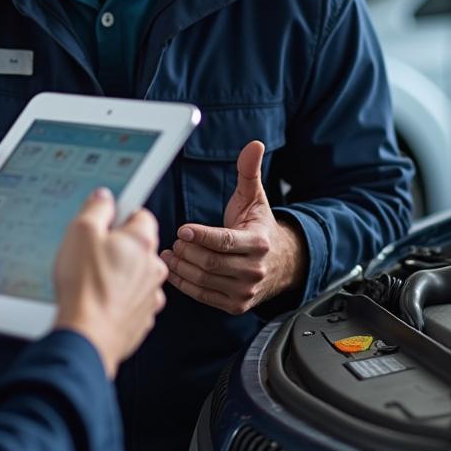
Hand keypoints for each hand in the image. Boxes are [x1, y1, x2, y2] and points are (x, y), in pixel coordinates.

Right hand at [53, 189, 167, 378]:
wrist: (87, 337)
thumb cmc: (84, 285)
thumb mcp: (80, 232)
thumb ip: (96, 208)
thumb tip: (104, 198)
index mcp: (142, 241)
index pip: (141, 214)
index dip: (120, 216)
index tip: (106, 222)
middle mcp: (153, 267)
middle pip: (139, 246)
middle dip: (118, 247)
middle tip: (91, 254)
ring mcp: (150, 295)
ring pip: (136, 275)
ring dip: (119, 275)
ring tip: (92, 282)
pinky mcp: (143, 318)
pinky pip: (132, 300)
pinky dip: (119, 299)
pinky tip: (98, 301)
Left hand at [161, 140, 307, 314]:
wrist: (282, 263)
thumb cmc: (259, 227)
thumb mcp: (255, 198)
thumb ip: (249, 172)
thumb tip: (253, 145)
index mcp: (259, 243)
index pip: (224, 241)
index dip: (200, 236)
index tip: (181, 228)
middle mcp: (254, 269)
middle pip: (211, 263)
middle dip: (187, 251)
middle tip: (174, 240)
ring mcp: (245, 290)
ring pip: (205, 280)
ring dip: (182, 268)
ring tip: (169, 254)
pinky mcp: (236, 304)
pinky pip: (204, 295)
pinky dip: (185, 284)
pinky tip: (174, 270)